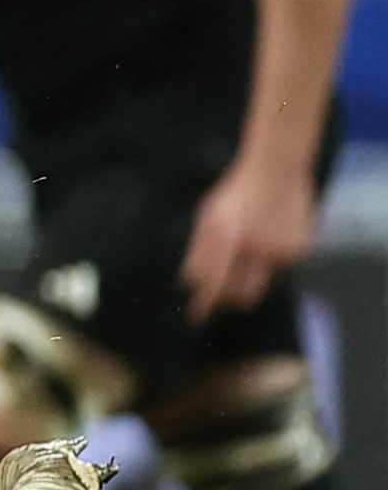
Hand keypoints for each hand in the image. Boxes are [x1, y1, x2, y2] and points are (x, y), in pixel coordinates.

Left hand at [183, 150, 317, 321]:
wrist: (276, 171)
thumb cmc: (235, 193)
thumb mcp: (208, 218)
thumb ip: (200, 251)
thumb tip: (190, 283)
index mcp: (229, 240)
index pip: (214, 285)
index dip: (205, 305)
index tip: (197, 318)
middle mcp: (256, 250)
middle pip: (243, 295)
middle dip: (230, 300)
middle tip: (221, 295)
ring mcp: (281, 251)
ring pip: (263, 283)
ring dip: (251, 277)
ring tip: (246, 250)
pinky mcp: (300, 250)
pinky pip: (281, 268)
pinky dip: (270, 261)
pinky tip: (268, 238)